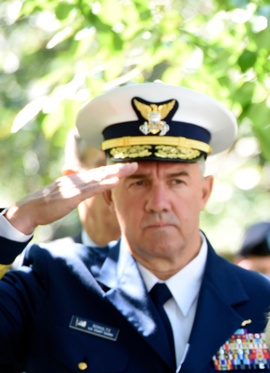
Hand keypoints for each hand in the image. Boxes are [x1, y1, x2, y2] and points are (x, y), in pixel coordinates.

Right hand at [3, 163, 135, 234]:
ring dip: (115, 172)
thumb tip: (89, 189)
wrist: (30, 210)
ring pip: (98, 177)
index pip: (97, 173)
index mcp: (76, 180)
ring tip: (130, 168)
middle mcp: (76, 180)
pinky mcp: (72, 196)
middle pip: (100, 172)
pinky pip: (91, 190)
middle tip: (135, 163)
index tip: (127, 166)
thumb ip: (78, 191)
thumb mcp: (66, 195)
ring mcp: (74, 187)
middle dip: (118, 168)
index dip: (112, 169)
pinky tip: (115, 182)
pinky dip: (104, 185)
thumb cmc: (47, 204)